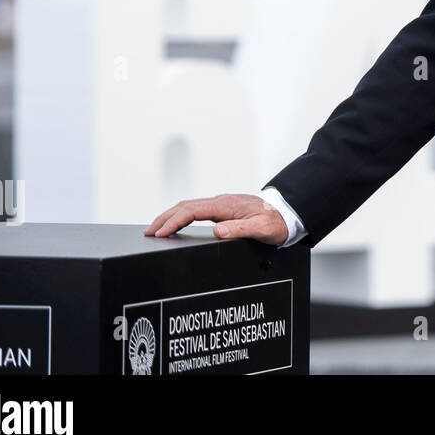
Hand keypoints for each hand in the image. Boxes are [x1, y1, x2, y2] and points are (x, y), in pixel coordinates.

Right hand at [144, 193, 287, 244]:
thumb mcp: (261, 228)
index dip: (173, 221)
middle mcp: (221, 202)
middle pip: (185, 206)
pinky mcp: (223, 209)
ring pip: (188, 206)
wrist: (287, 214)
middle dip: (164, 218)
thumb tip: (217, 231)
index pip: (192, 211)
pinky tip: (176, 224)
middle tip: (148, 232)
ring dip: (170, 216)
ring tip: (155, 229)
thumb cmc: (276, 222)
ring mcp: (221, 205)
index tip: (160, 233)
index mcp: (227, 205)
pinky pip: (196, 210)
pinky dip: (181, 216)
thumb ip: (240, 229)